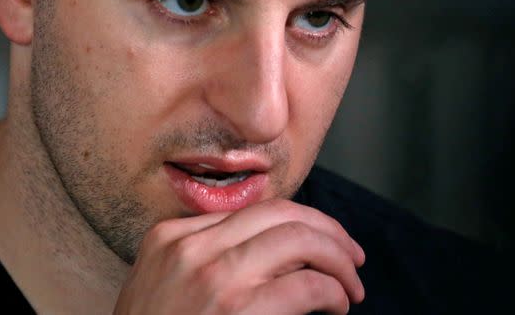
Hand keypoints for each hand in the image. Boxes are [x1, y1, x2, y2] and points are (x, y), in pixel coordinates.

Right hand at [113, 198, 364, 313]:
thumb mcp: (162, 286)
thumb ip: (203, 258)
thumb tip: (273, 249)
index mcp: (170, 236)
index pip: (251, 211)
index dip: (298, 221)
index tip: (322, 239)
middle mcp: (191, 247)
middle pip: (281, 214)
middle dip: (328, 231)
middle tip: (353, 256)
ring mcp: (213, 276)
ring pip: (300, 239)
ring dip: (338, 260)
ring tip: (351, 286)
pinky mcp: (239, 309)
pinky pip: (306, 283)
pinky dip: (333, 291)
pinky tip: (336, 306)